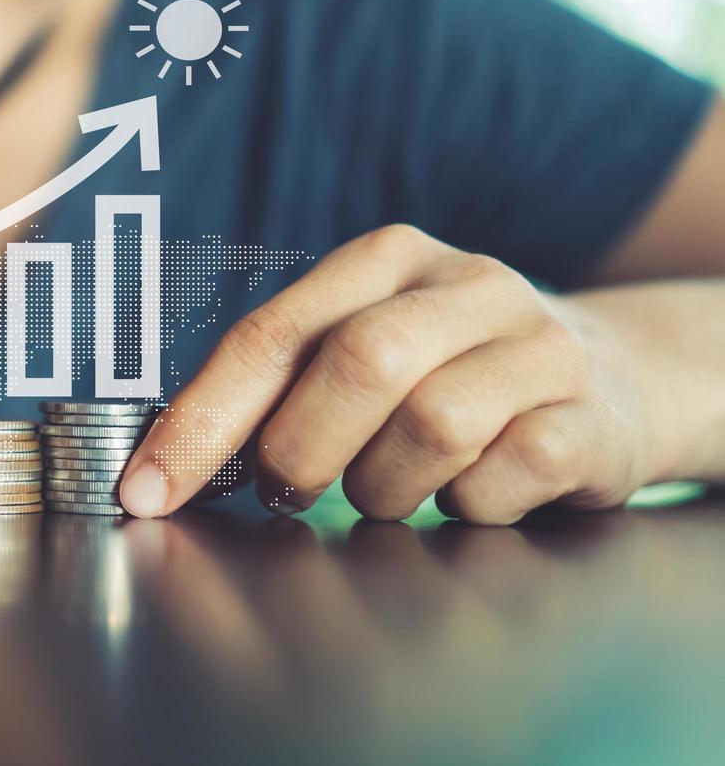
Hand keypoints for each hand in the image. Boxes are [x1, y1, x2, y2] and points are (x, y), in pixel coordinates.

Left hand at [119, 224, 655, 523]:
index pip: (271, 335)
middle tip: (288, 493)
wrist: (618, 379)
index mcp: (385, 260)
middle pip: (358, 364)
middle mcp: (467, 285)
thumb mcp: (364, 348)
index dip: (201, 420)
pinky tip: (470, 494)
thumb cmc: (446, 373)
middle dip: (299, 452)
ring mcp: (541, 345)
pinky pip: (509, 474)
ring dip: (386, 489)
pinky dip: (471, 505)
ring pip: (435, 423)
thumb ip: (278, 385)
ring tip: (389, 492)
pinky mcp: (593, 415)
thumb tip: (164, 463)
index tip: (147, 491)